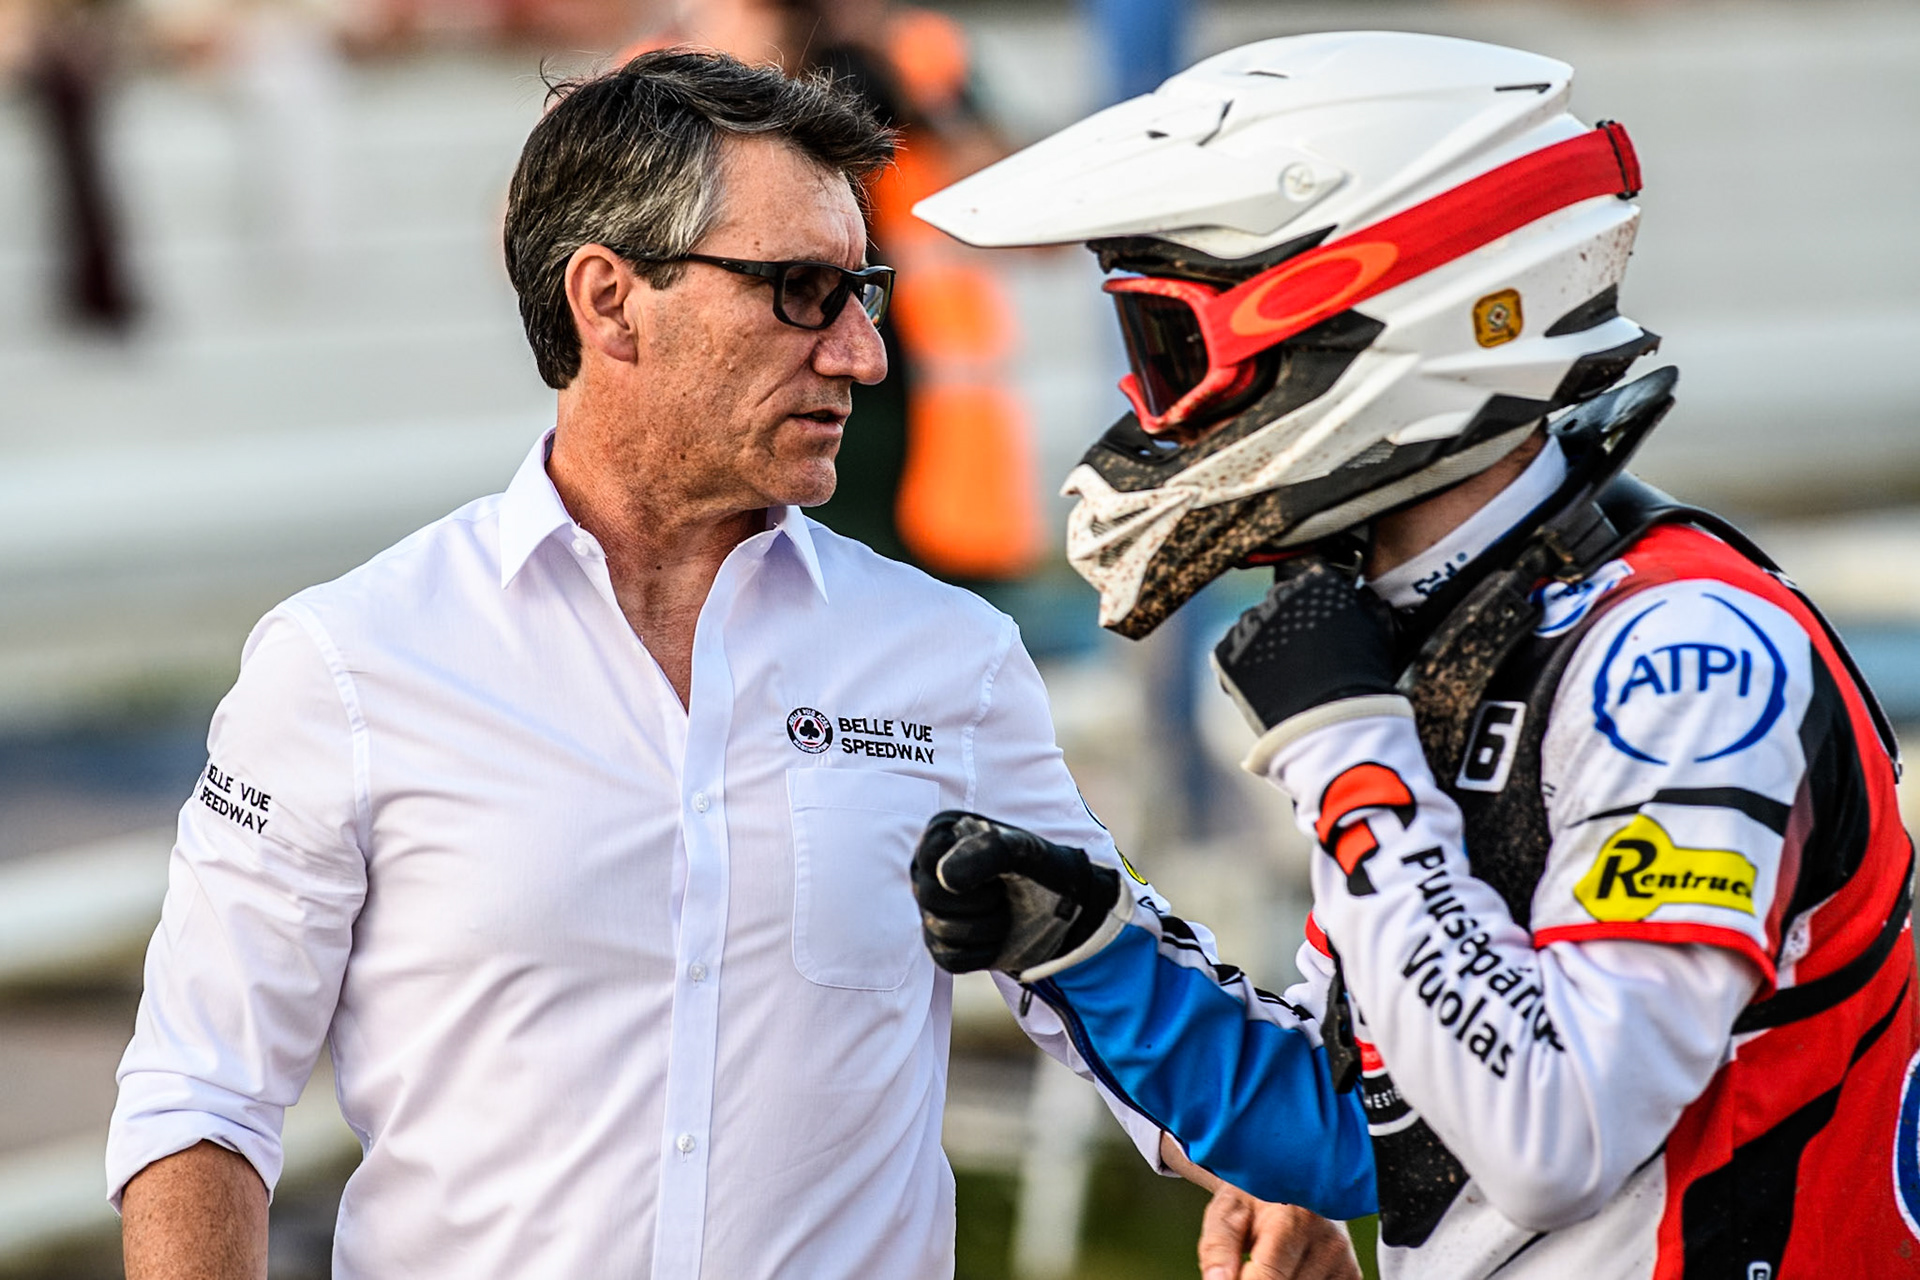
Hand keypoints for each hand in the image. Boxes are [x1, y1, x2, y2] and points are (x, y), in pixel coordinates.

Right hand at [911, 810, 1120, 976]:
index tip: (998, 869)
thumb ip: (987, 851)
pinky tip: (997, 937)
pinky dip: (983, 953)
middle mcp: (928, 870)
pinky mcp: (940, 944)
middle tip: (1004, 893)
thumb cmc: (1041, 872)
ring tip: (1005, 912)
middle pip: (930, 897)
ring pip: (940, 930)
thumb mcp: (1024, 851)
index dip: (971, 871)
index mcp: (942, 835)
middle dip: (981, 902)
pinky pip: (949, 959)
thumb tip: (945, 879)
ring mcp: (931, 908)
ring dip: (987, 928)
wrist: (1062, 912)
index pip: (932, 858)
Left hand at [1198, 1185, 1360, 1279]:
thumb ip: (1217, 1248)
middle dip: (1257, 1279)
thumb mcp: (1226, 1212)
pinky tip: (1289, 1268)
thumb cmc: (1254, 1195)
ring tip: (1271, 1262)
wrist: (1292, 1178)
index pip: (1269, 1278)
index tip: (1231, 1275)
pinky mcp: (1353, 1275)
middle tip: (1249, 1261)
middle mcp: (1328, 1241)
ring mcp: (1344, 1261)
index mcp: (1294, 1219)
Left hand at [1212, 556, 1395, 735]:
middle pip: (1280, 602)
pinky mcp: (1227, 652)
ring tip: (1286, 673)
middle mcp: (1277, 595)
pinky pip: (1233, 654)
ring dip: (1265, 643)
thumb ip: (1365, 605)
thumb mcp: (1377, 628)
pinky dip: (1245, 667)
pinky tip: (1267, 684)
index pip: (1312, 582)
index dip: (1316, 604)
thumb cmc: (1362, 676)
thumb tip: (1361, 599)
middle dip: (1289, 621)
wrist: (1331, 717)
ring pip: (1255, 628)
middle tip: (1304, 652)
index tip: (1319, 622)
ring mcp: (1249, 624)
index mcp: (1315, 583)